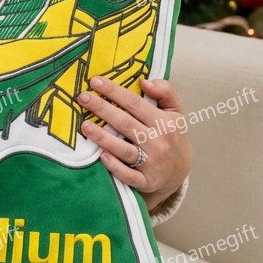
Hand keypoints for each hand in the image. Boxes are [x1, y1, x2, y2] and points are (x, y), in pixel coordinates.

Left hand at [78, 76, 192, 213]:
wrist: (179, 170)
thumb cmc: (171, 134)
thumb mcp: (175, 111)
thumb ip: (165, 91)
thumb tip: (145, 81)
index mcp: (164, 123)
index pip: (135, 103)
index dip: (114, 91)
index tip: (95, 81)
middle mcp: (158, 143)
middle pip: (125, 123)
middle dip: (102, 109)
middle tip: (82, 97)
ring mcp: (152, 164)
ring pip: (124, 150)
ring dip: (103, 138)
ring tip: (84, 126)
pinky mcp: (146, 182)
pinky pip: (128, 175)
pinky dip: (115, 166)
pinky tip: (101, 156)